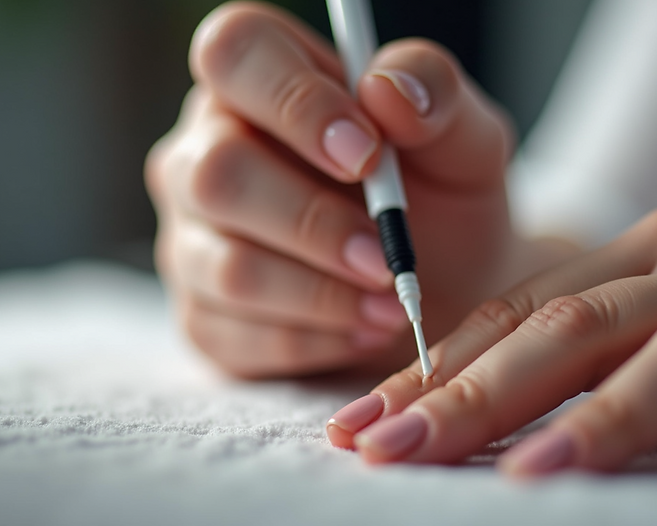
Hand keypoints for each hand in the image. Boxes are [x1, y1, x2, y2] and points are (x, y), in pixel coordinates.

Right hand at [145, 2, 558, 377]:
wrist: (447, 286)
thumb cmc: (441, 197)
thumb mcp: (464, 139)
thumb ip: (436, 97)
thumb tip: (386, 92)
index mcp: (260, 81)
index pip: (235, 52)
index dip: (294, 100)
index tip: (366, 153)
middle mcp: (204, 152)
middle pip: (216, 175)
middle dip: (312, 223)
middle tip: (385, 256)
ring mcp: (192, 238)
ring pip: (226, 267)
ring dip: (320, 293)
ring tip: (390, 302)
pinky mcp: (202, 315)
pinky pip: (237, 335)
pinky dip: (315, 341)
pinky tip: (363, 328)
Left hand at [328, 209, 656, 486]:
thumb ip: (592, 340)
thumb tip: (473, 405)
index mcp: (649, 250)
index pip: (521, 309)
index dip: (435, 366)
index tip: (361, 423)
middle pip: (577, 325)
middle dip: (479, 394)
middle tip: (397, 451)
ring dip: (607, 417)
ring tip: (531, 479)